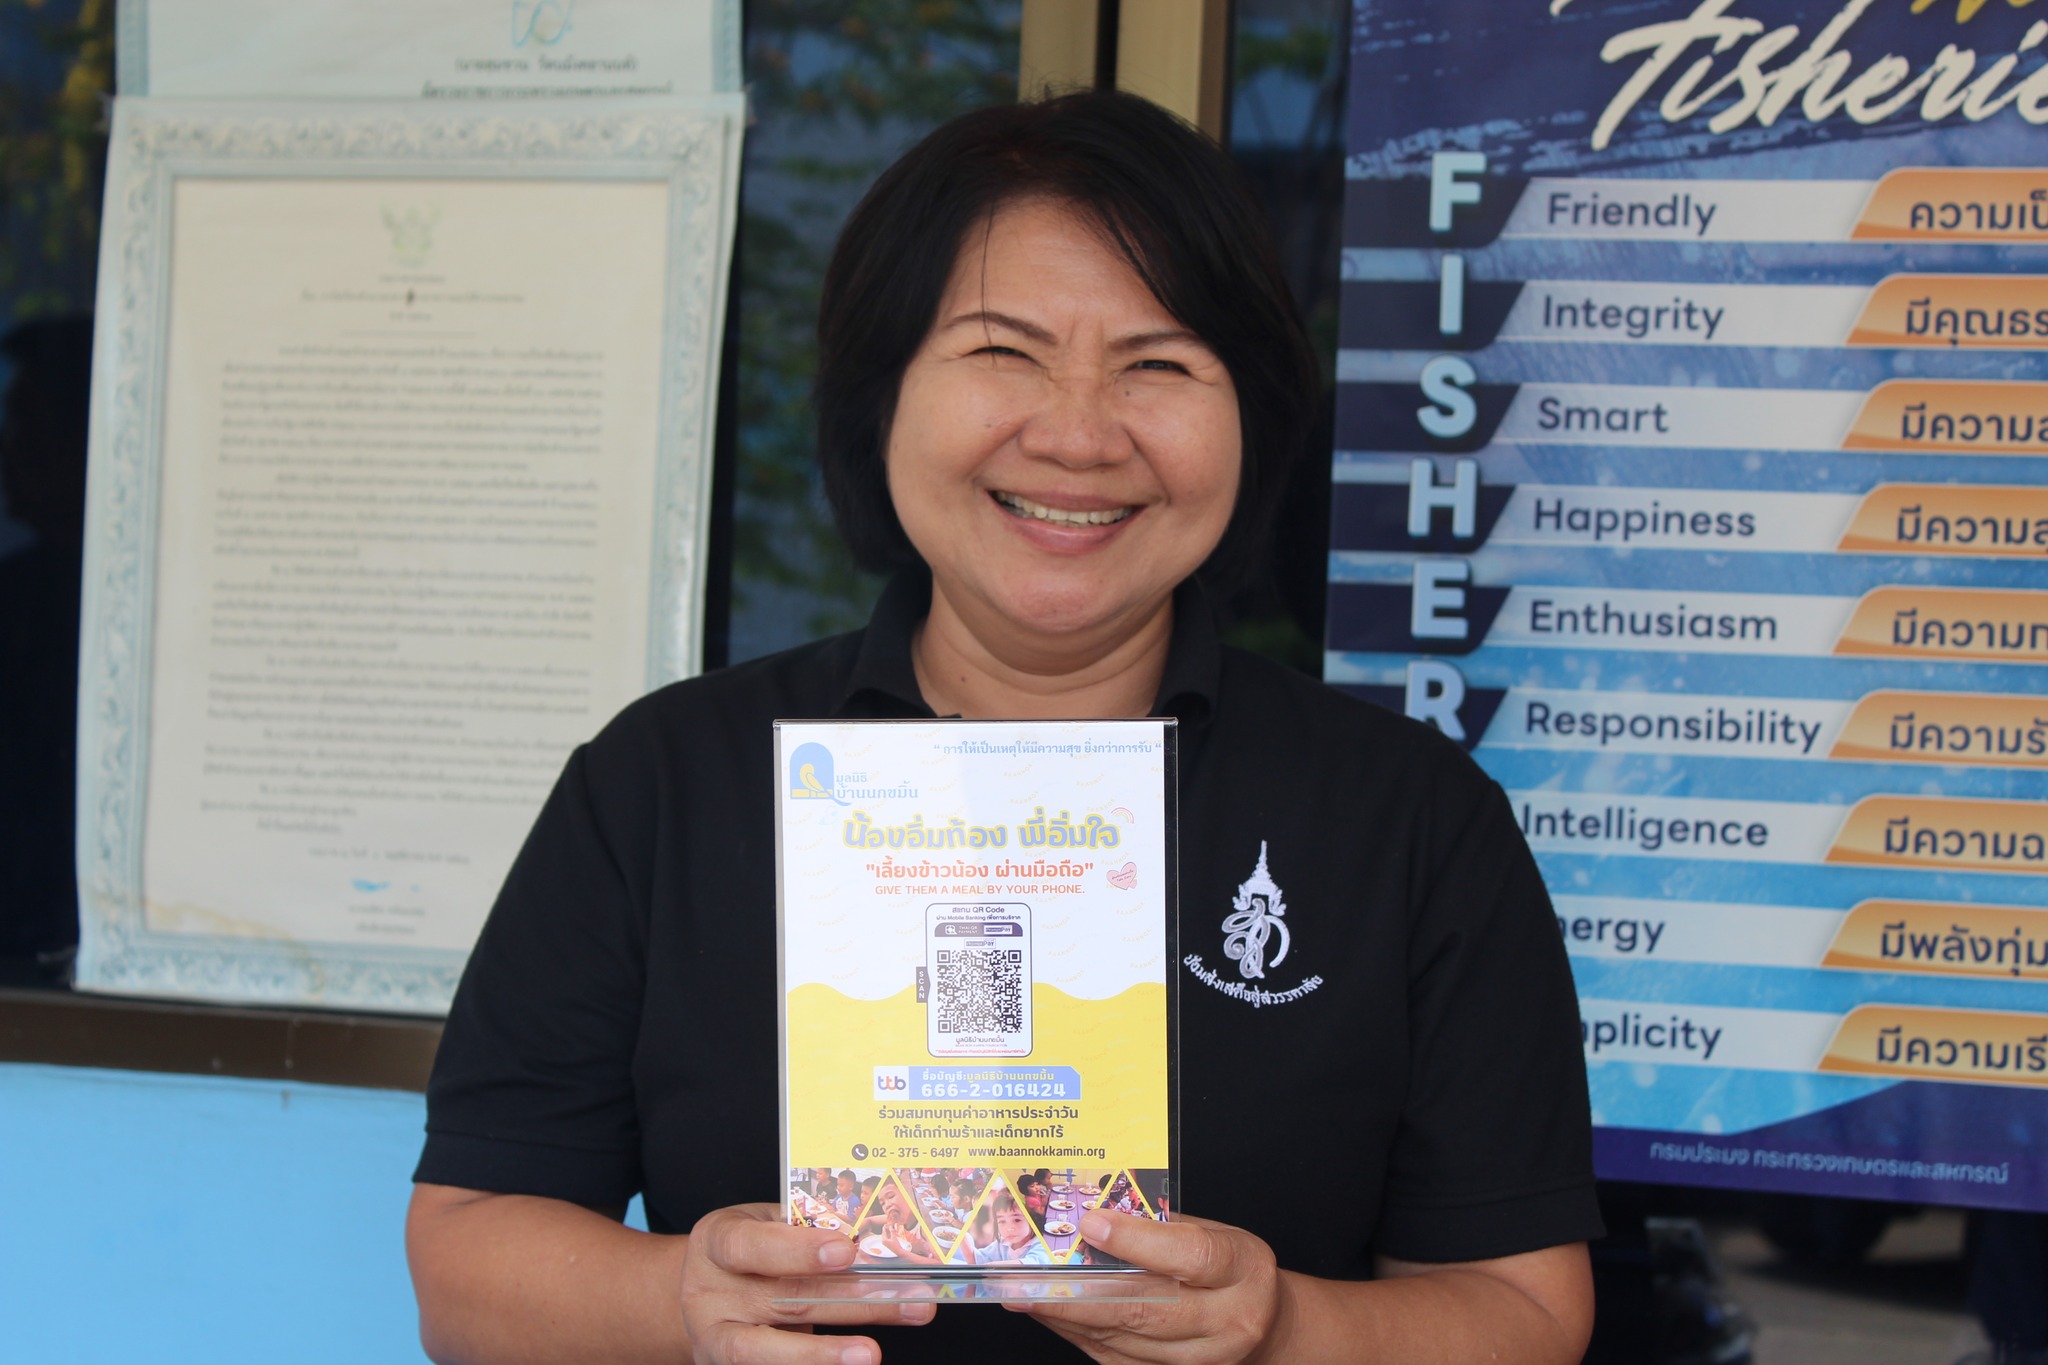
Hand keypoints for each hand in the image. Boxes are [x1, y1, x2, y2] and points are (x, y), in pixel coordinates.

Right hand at [682, 1203, 934, 1364]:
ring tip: (872, 1353)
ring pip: (768, 1350)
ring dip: (827, 1353)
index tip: (846, 1250)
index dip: (797, 1249)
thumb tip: (872, 1239)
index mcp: (716, 1241)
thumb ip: (803, 1229)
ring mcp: (714, 1337)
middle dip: (849, 1301)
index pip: (750, 1244)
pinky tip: (850, 1362)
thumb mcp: (764, 1225)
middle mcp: (709, 1291)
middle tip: (905, 1301)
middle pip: (781, 1299)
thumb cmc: (748, 1251)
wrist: (701, 1293)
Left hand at [1008, 1211, 1287, 1363]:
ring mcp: (1205, 1360)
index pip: (1189, 1255)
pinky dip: (1082, 1337)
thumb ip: (1162, 1227)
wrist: (1263, 1323)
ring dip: (1070, 1318)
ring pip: (1126, 1340)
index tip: (1089, 1224)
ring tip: (1026, 1297)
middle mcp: (1230, 1321)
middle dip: (1080, 1294)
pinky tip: (1055, 1317)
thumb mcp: (1214, 1232)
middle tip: (1028, 1280)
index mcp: (1243, 1269)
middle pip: (1147, 1309)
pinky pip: (1120, 1360)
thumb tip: (1094, 1219)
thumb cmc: (1231, 1269)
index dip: (1136, 1241)